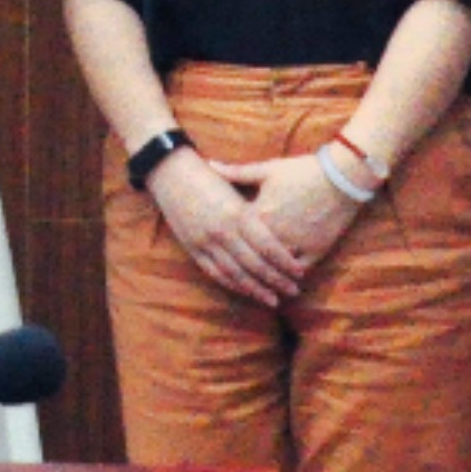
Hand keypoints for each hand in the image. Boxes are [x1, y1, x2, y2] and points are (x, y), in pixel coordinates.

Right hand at [148, 148, 309, 307]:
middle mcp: (222, 231)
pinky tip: (247, 292)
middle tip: (294, 291)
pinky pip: (216, 273)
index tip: (301, 272)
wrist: (169, 171)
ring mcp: (205, 242)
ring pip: (236, 274)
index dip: (285, 262)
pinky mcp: (192, 248)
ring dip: (257, 289)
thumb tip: (282, 234)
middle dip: (277, 280)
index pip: (268, 246)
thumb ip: (254, 213)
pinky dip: (233, 285)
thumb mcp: (235, 190)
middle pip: (255, 264)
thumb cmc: (207, 176)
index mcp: (237, 213)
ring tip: (274, 300)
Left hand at [210, 149, 361, 273]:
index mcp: (259, 214)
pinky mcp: (317, 250)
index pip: (235, 233)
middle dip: (243, 265)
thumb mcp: (266, 170)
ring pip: (275, 268)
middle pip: (253, 256)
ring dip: (267, 276)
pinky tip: (285, 280)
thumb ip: (236, 172)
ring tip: (258, 285)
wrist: (340, 178)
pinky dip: (291, 275)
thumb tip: (209, 165)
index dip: (227, 239)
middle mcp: (276, 233)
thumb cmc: (300, 171)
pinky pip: (300, 270)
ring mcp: (297, 244)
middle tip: (231, 273)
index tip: (217, 244)